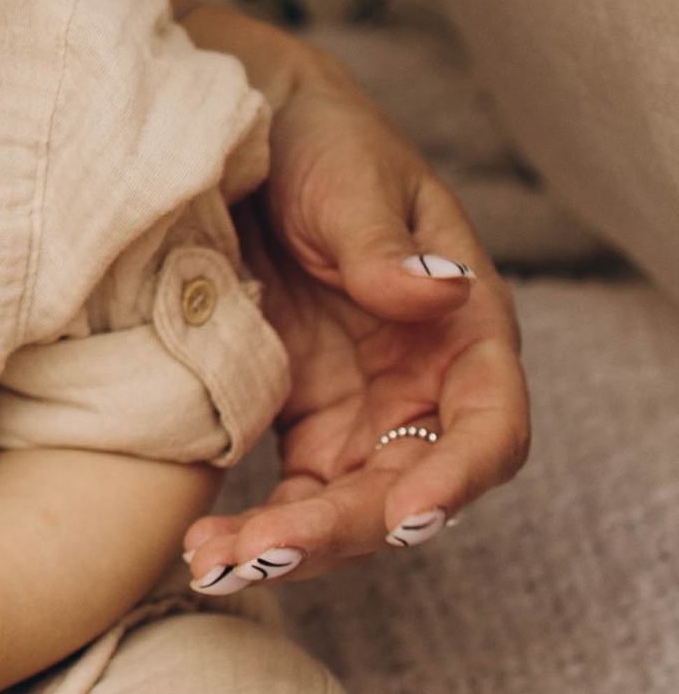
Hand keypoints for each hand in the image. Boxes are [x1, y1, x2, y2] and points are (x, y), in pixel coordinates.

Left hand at [183, 47, 527, 587]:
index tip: (408, 512)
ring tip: (215, 564)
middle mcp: (419, 385)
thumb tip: (436, 293)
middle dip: (343, 532)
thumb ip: (385, 245)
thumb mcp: (352, 177)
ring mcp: (356, 410)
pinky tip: (202, 547)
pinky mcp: (292, 419)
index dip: (458, 478)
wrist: (239, 129)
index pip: (491, 426)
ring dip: (290, 547)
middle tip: (264, 550)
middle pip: (407, 489)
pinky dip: (254, 528)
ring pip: (345, 509)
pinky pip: (288, 494)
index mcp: (463, 330)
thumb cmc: (319, 140)